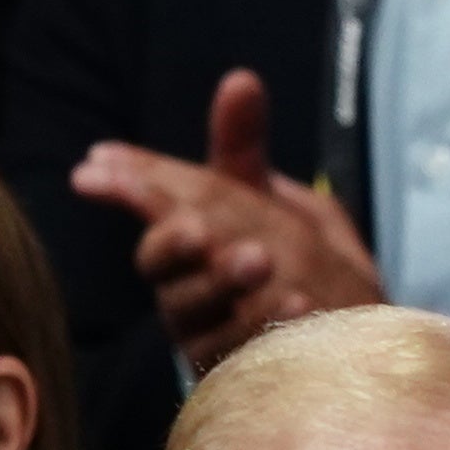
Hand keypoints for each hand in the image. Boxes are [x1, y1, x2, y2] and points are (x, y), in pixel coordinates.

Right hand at [71, 68, 382, 370]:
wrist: (353, 345)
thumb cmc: (306, 268)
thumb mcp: (277, 199)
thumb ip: (245, 148)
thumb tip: (238, 79)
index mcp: (192, 239)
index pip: (153, 204)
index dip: (125, 182)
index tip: (96, 162)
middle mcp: (187, 284)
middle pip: (158, 262)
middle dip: (171, 241)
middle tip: (198, 229)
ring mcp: (207, 329)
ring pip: (190, 307)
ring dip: (222, 279)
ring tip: (262, 258)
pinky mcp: (232, 370)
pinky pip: (238, 347)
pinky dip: (266, 322)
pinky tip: (300, 304)